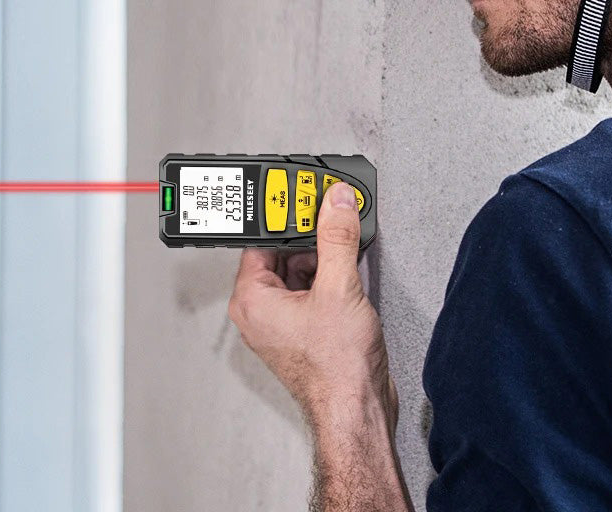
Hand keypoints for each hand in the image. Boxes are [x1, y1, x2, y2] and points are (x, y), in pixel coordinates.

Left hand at [227, 181, 397, 432]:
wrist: (359, 412)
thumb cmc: (335, 370)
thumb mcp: (338, 287)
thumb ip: (336, 237)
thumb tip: (335, 203)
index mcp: (252, 299)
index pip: (259, 239)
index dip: (283, 217)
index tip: (304, 199)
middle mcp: (262, 311)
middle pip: (281, 252)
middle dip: (310, 236)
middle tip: (331, 217)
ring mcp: (283, 323)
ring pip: (299, 271)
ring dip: (323, 256)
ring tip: (345, 244)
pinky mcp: (305, 330)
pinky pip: (311, 289)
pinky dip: (330, 275)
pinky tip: (350, 268)